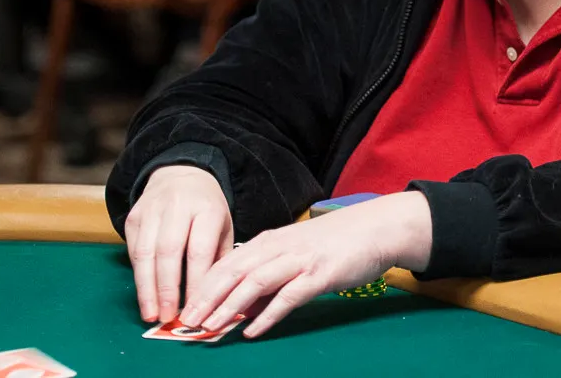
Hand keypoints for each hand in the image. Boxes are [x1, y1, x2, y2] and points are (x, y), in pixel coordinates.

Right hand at [124, 165, 232, 324]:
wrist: (181, 174)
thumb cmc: (207, 209)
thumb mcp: (224, 227)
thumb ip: (219, 259)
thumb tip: (214, 299)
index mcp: (207, 209)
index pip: (199, 250)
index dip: (195, 282)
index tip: (195, 308)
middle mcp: (178, 206)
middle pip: (169, 252)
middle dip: (167, 289)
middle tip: (168, 317)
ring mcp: (152, 210)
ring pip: (145, 253)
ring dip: (147, 288)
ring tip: (151, 314)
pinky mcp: (133, 217)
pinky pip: (134, 250)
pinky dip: (139, 275)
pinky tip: (145, 295)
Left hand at [178, 191, 431, 338]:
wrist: (377, 229)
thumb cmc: (336, 244)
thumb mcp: (295, 255)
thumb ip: (268, 278)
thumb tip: (240, 308)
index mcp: (270, 241)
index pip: (226, 263)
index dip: (202, 286)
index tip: (183, 309)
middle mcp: (279, 247)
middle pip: (233, 272)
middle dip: (206, 298)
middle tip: (186, 323)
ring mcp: (299, 259)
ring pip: (254, 282)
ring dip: (228, 306)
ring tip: (210, 328)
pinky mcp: (319, 274)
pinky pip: (288, 296)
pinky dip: (267, 314)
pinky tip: (252, 330)